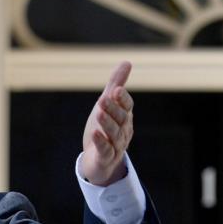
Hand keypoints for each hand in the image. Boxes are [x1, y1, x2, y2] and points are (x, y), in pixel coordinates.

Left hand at [81, 61, 133, 185]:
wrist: (98, 161)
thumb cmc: (104, 129)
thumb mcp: (108, 105)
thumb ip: (116, 85)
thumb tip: (127, 62)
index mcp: (125, 117)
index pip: (127, 106)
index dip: (122, 99)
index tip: (115, 90)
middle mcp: (123, 131)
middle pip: (121, 119)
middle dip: (113, 109)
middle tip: (103, 98)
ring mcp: (116, 146)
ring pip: (114, 134)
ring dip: (107, 123)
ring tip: (98, 113)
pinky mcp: (105, 159)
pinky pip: (105, 150)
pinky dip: (101, 142)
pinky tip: (95, 133)